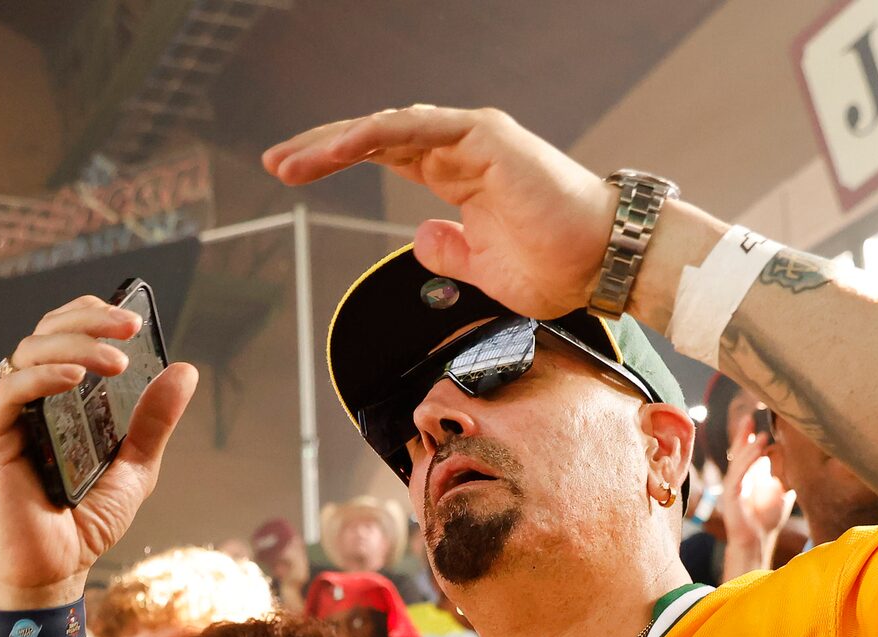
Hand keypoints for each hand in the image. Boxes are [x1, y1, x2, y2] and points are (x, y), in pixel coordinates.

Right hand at [0, 299, 200, 607]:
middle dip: (87, 321)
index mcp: (60, 397)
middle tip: (128, 327)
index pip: (67, 334)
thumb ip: (154, 421)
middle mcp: (31, 399)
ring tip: (115, 363)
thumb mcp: (137, 466)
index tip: (132, 318)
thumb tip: (184, 371)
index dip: (93, 316)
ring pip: (28, 353)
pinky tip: (76, 380)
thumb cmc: (89, 521)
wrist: (59, 569)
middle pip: (46, 333)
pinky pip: (9, 392)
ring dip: (74, 347)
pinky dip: (43, 377)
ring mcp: (9, 416)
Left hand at [264, 107, 616, 319]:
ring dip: (334, 142)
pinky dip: (370, 136)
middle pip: (377, 136)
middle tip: (275, 162)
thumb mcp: (484, 268)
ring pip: (388, 127)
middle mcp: (461, 147)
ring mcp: (472, 137)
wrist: (603, 263)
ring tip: (290, 162)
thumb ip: (449, 250)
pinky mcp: (483, 135)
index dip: (338, 161)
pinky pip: (414, 128)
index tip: (292, 174)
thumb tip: (419, 238)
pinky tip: (333, 150)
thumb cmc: (559, 266)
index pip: (386, 155)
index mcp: (458, 173)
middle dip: (321, 148)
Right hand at [720, 426, 793, 555]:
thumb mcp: (781, 493)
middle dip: (743, 435)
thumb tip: (797, 461)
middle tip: (749, 418)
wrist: (756, 542)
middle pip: (737, 452)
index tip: (756, 419)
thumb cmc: (767, 520)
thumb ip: (785, 477)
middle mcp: (737, 479)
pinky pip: (737, 475)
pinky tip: (756, 453)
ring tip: (761, 436)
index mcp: (747, 477)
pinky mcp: (730, 496)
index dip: (749, 436)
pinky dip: (746, 463)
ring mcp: (732, 487)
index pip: (746, 452)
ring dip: (748, 448)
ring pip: (737, 462)